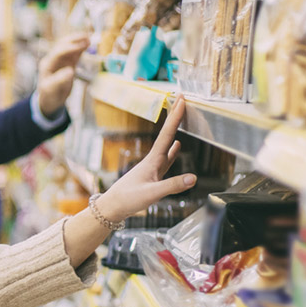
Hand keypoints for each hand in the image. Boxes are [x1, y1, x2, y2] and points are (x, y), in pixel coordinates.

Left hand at [37, 33, 90, 118]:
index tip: (81, 47)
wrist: (50, 101)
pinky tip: (87, 44)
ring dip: (78, 41)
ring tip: (88, 38)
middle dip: (74, 41)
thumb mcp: (52, 90)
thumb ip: (60, 81)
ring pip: (69, 47)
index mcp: (47, 65)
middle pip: (63, 45)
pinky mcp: (68, 63)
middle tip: (86, 38)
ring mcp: (61, 61)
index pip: (58, 52)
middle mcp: (53, 60)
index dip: (70, 48)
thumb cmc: (49, 96)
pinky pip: (74, 53)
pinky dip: (80, 48)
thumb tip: (70, 71)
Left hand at [97, 96, 194, 220]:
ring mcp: (152, 167)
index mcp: (153, 160)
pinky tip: (177, 147)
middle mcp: (153, 160)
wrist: (113, 207)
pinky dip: (173, 152)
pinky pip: (166, 159)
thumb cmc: (128, 199)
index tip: (182, 100)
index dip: (175, 117)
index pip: (167, 134)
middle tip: (182, 99)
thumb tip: (193, 178)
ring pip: (167, 145)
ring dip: (175, 131)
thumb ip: (173, 186)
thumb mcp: (152, 193)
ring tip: (182, 119)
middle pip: (167, 134)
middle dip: (175, 117)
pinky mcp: (152, 175)